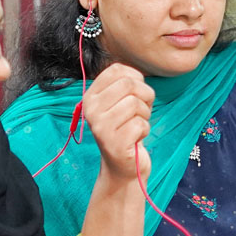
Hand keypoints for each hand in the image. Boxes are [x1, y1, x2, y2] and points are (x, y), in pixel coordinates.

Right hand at [82, 65, 152, 182]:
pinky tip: (136, 138)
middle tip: (142, 110)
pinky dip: (145, 130)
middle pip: (129, 84)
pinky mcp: (114, 143)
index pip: (117, 70)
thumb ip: (124, 84)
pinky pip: (140, 124)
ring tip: (137, 125)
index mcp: (91, 96)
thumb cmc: (126, 129)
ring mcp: (100, 127)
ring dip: (145, 115)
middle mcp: (91, 110)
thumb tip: (136, 74)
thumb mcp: (120, 103)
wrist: (122, 165)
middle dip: (145, 96)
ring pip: (135, 104)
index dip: (136, 78)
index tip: (136, 93)